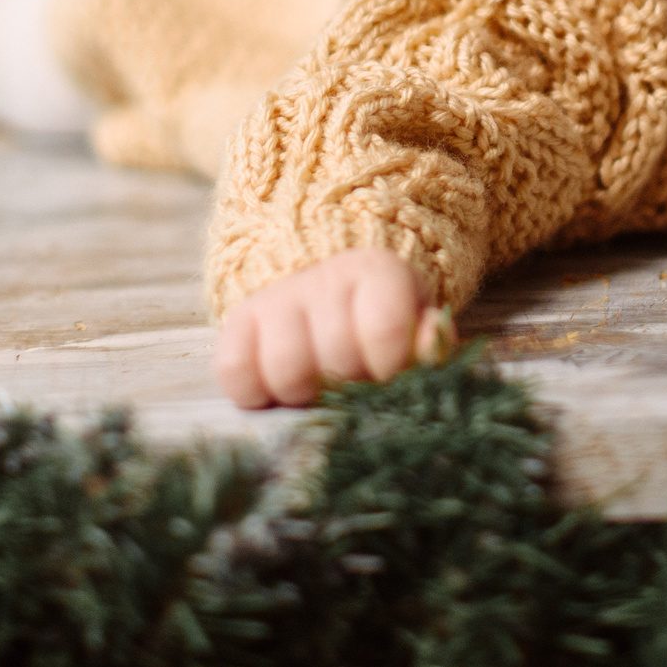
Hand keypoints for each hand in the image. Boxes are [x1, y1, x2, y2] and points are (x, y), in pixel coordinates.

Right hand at [214, 247, 448, 408]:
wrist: (325, 293)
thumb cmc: (379, 326)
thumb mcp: (415, 328)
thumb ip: (431, 344)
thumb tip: (432, 345)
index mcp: (378, 273)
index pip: (384, 328)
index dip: (388, 367)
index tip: (387, 374)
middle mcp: (324, 277)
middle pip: (336, 356)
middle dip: (348, 385)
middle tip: (352, 383)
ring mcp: (276, 298)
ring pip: (285, 369)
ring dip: (302, 393)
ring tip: (316, 387)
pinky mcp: (237, 322)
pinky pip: (234, 371)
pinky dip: (254, 392)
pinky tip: (276, 387)